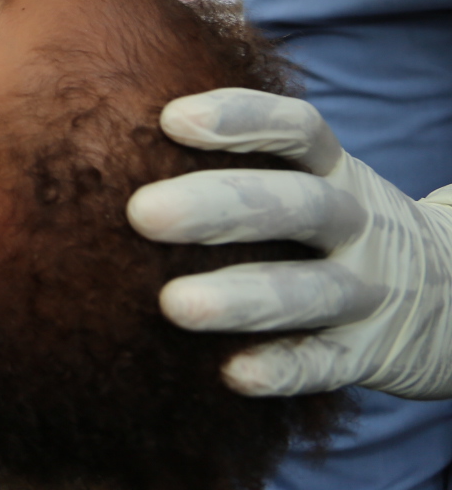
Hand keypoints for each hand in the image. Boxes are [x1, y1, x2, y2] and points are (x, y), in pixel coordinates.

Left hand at [127, 87, 451, 398]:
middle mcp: (355, 224)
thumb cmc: (337, 228)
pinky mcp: (369, 355)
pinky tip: (232, 374)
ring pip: (310, 292)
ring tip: (173, 305)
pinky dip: (283, 370)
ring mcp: (367, 291)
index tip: (171, 119)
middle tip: (142, 213)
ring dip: (243, 298)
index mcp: (335, 172)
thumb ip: (243, 156)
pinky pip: (327, 364)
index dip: (241, 119)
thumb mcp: (314, 179)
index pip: (298, 132)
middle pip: (296, 205)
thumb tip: (120, 115)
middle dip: (220, 208)